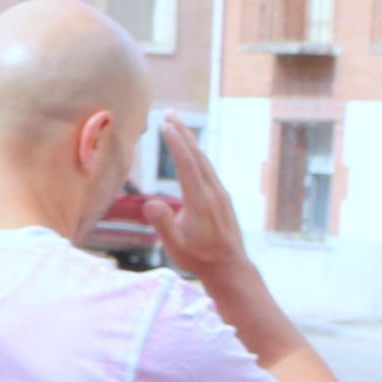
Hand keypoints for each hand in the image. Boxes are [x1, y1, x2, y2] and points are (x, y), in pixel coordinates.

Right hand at [146, 116, 260, 292]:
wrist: (230, 267)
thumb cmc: (199, 258)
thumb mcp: (176, 246)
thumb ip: (164, 224)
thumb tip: (151, 203)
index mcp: (200, 201)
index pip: (186, 165)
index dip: (176, 144)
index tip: (165, 125)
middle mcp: (213, 192)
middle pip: (197, 156)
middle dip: (183, 133)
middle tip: (170, 113)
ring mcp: (220, 194)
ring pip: (204, 161)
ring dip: (191, 142)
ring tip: (178, 126)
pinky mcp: (222, 198)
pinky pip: (208, 170)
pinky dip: (197, 155)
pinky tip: (193, 154)